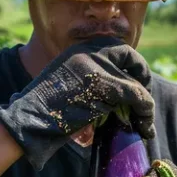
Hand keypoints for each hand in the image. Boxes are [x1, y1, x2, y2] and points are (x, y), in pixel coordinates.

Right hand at [0, 36, 154, 169]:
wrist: (30, 118)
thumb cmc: (48, 109)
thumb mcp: (71, 81)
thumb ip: (95, 76)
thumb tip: (127, 86)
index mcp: (81, 48)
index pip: (118, 48)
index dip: (133, 66)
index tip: (136, 84)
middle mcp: (90, 51)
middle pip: (131, 57)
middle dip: (144, 77)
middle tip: (145, 100)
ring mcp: (97, 66)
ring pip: (136, 84)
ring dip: (146, 106)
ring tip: (145, 124)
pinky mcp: (105, 85)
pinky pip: (136, 97)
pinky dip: (145, 113)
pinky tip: (144, 127)